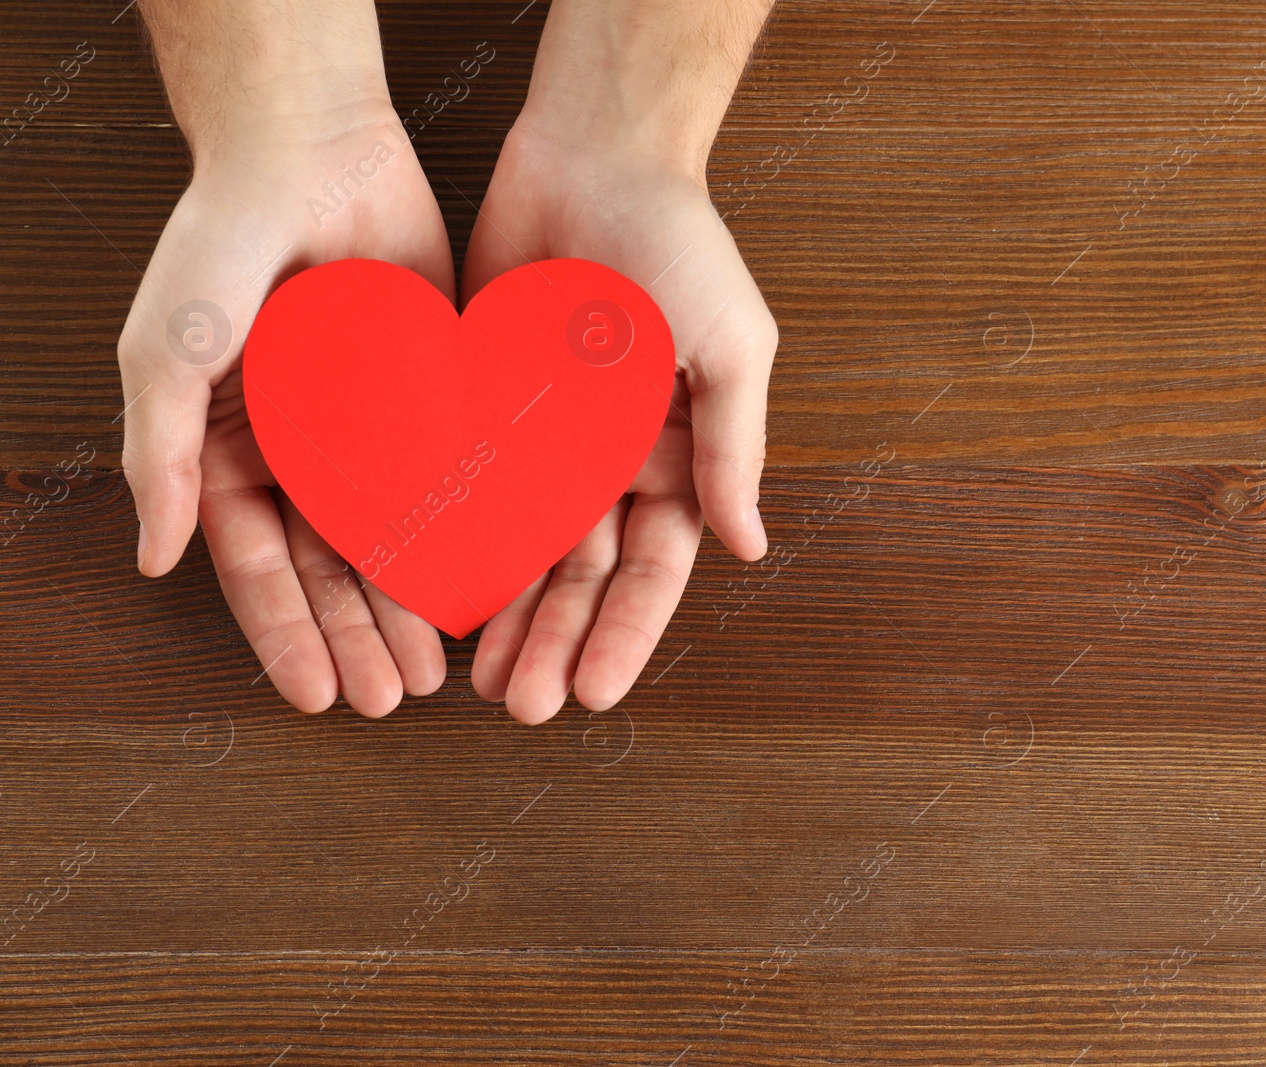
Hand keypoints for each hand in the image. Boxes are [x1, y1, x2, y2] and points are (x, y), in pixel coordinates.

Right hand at [119, 101, 453, 715]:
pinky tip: (487, 586)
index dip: (286, 634)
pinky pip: (451, 481)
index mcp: (232, 450)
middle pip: (330, 567)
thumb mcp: (169, 351)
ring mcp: (370, 429)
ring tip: (438, 667)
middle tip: (391, 697)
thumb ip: (164, 455)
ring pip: (396, 539)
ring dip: (412, 604)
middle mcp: (302, 451)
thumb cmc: (224, 244)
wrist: (315, 154)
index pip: (258, 565)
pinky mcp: (431, 400)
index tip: (314, 697)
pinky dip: (465, 535)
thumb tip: (154, 557)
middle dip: (357, 636)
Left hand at [462, 117, 776, 723]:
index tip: (596, 693)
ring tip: (479, 682)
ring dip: (503, 617)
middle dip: (555, 643)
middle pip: (579, 576)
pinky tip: (429, 598)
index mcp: (672, 458)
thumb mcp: (730, 346)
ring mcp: (541, 441)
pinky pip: (462, 490)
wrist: (594, 154)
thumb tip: (751, 545)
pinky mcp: (482, 409)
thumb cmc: (680, 243)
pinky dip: (449, 546)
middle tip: (525, 706)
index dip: (624, 634)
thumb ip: (732, 448)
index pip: (652, 569)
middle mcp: (606, 463)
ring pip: (517, 551)